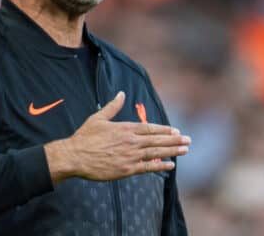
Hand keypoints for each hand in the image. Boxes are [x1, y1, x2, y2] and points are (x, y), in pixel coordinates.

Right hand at [44, 91, 190, 183]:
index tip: (175, 131)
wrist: (75, 156)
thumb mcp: (98, 118)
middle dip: (174, 140)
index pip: (149, 128)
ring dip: (172, 151)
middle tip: (188, 140)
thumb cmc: (84, 137)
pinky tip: (171, 165)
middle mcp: (130, 141)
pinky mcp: (127, 169)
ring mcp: (130, 156)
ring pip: (156, 153)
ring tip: (185, 149)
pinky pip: (148, 167)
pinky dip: (160, 166)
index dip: (164, 130)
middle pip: (157, 140)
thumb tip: (121, 94)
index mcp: (125, 128)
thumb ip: (113, 107)